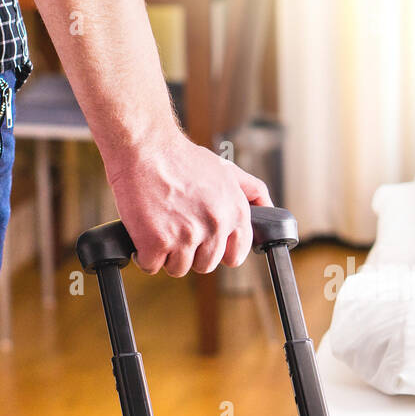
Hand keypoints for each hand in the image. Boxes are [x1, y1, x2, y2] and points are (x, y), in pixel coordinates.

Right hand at [105, 134, 270, 276]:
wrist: (145, 147)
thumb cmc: (182, 158)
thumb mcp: (227, 170)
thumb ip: (251, 191)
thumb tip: (270, 211)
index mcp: (235, 213)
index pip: (235, 256)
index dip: (218, 251)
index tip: (205, 242)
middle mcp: (215, 226)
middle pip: (205, 266)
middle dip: (190, 252)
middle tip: (176, 227)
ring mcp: (186, 236)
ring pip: (178, 268)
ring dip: (166, 254)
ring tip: (160, 225)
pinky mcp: (157, 242)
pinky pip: (151, 266)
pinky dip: (144, 254)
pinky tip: (144, 231)